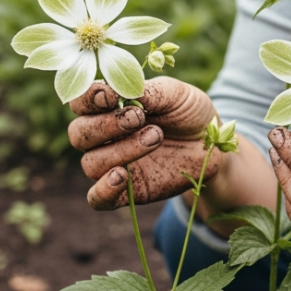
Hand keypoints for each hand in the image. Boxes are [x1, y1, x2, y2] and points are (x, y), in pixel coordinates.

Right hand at [68, 76, 219, 209]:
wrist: (211, 145)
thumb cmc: (188, 112)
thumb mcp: (175, 94)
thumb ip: (148, 92)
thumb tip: (122, 92)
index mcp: (109, 107)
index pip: (80, 102)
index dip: (88, 99)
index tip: (110, 96)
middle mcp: (104, 136)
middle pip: (79, 134)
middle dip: (106, 125)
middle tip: (139, 118)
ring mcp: (112, 164)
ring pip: (91, 162)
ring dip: (120, 150)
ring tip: (155, 137)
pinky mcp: (125, 191)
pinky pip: (97, 198)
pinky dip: (103, 190)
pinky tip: (121, 177)